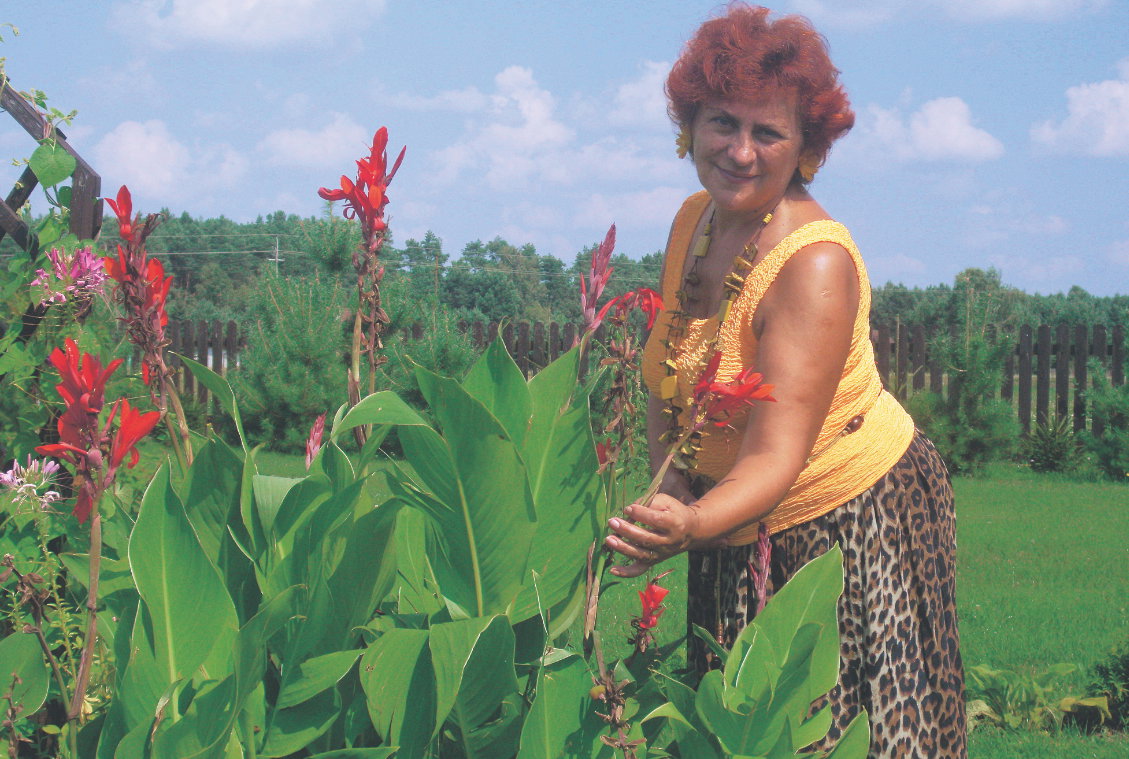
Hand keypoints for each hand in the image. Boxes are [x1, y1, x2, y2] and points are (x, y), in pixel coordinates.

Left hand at [604, 494, 718, 577]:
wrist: (690, 532)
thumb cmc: (674, 512)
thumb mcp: (667, 501)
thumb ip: (649, 502)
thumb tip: (629, 510)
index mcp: (675, 524)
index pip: (656, 520)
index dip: (641, 514)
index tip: (628, 508)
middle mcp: (669, 542)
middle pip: (646, 539)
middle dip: (627, 530)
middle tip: (613, 521)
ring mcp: (661, 554)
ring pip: (641, 554)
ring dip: (623, 548)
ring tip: (608, 539)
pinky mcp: (653, 561)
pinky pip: (639, 570)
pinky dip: (626, 572)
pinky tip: (612, 569)